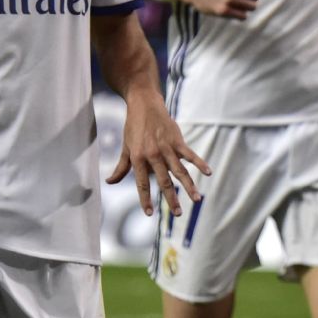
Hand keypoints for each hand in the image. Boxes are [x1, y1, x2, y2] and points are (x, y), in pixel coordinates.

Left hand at [107, 94, 211, 216]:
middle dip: (171, 199)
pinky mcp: (177, 140)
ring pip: (180, 171)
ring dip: (189, 186)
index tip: (149, 213)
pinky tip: (208, 173)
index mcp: (138, 158)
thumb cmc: (133, 127)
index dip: (145, 199)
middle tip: (178, 214)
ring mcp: (166, 148)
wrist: (144, 104)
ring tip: (197, 199)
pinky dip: (199, 163)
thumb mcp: (126, 147)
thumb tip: (109, 182)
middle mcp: (152, 155)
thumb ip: (121, 167)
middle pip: (164, 181)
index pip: (142, 183)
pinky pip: (190, 154)